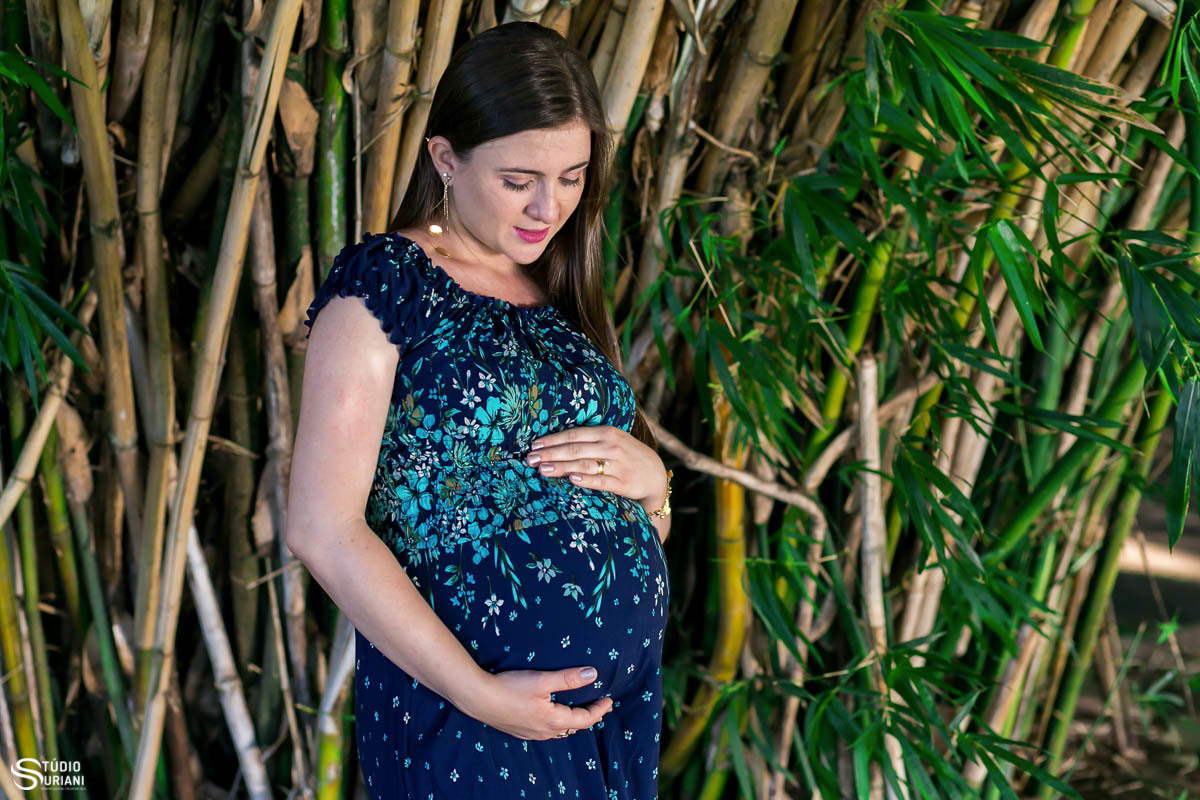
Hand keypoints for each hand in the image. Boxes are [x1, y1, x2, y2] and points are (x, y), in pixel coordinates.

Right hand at [466, 666, 613, 740]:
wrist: (478, 699)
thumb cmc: (510, 688)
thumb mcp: (542, 680)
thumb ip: (568, 678)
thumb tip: (593, 674)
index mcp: (554, 720)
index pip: (584, 719)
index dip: (599, 710)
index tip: (609, 701)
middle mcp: (545, 731)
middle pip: (574, 727)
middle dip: (589, 716)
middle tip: (600, 706)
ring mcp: (531, 733)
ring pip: (560, 730)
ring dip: (573, 721)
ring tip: (580, 711)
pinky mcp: (520, 730)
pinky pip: (547, 730)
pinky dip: (558, 723)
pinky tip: (553, 716)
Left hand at [525, 425, 667, 510]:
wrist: (654, 473)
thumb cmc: (626, 456)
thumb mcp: (612, 440)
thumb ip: (589, 440)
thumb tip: (556, 443)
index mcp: (606, 432)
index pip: (573, 435)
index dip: (552, 440)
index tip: (534, 446)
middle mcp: (611, 446)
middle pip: (575, 449)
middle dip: (550, 454)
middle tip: (530, 460)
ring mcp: (618, 464)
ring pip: (584, 464)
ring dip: (562, 467)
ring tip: (543, 470)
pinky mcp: (623, 482)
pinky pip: (601, 481)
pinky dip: (585, 480)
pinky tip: (571, 479)